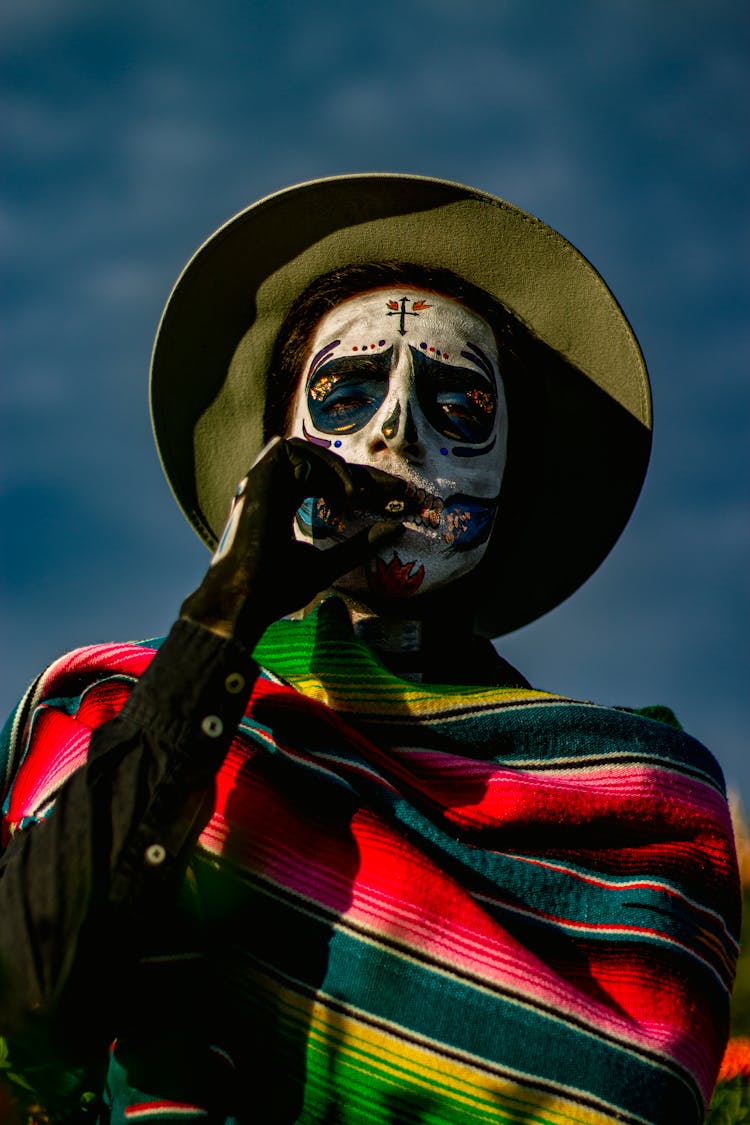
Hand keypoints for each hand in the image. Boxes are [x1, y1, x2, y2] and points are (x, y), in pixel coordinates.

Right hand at [179, 437, 406, 644]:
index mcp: (283, 505)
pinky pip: (295, 450)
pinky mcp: (259, 476)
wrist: (245, 599)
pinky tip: (346, 494)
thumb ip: (360, 545)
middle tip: (397, 490)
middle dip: (361, 475)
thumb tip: (397, 528)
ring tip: (363, 497)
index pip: (326, 484)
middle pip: (322, 466)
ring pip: (308, 453)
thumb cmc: (279, 589)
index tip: (394, 498)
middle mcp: (272, 489)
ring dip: (342, 469)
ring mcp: (263, 481)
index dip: (361, 486)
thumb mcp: (329, 563)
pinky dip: (325, 465)